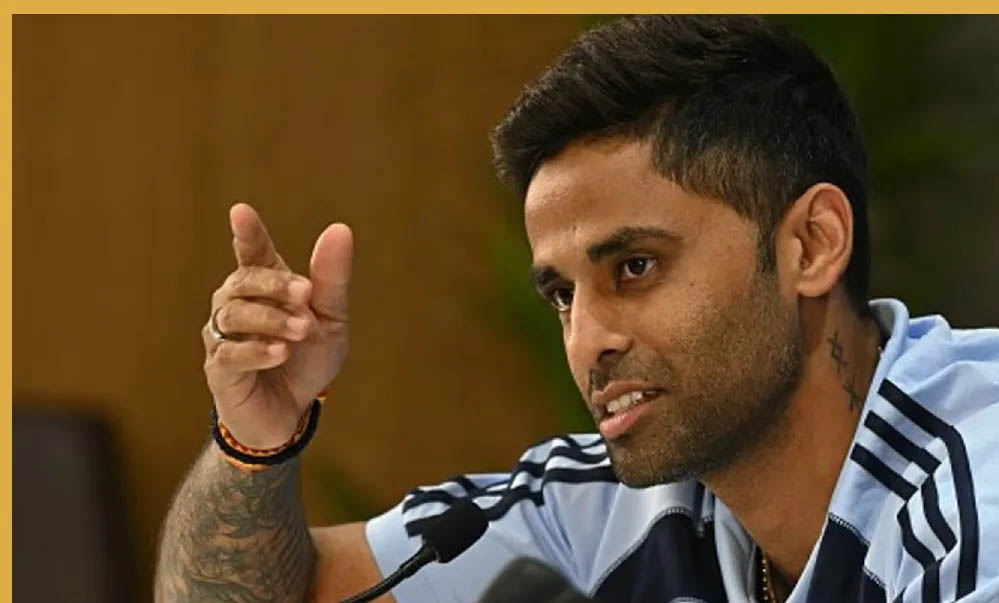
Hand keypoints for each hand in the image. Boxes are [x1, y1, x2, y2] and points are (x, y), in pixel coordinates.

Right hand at [202, 203, 351, 448]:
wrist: (294, 412)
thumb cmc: (307, 358)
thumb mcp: (331, 318)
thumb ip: (332, 278)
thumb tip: (340, 229)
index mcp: (264, 286)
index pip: (252, 252)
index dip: (247, 232)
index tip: (241, 211)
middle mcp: (236, 305)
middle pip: (242, 282)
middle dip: (274, 285)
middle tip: (305, 294)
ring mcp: (223, 337)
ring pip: (233, 316)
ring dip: (270, 320)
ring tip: (301, 331)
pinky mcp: (220, 371)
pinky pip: (229, 354)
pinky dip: (256, 351)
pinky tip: (280, 353)